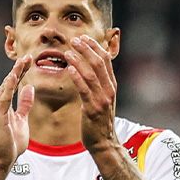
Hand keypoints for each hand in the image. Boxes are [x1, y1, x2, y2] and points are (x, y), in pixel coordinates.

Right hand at [0, 55, 32, 171]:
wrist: (3, 160)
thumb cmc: (11, 143)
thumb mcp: (22, 120)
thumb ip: (24, 104)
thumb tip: (29, 88)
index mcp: (2, 104)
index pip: (12, 83)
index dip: (20, 71)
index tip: (29, 60)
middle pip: (9, 82)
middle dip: (19, 68)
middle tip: (28, 56)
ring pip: (6, 87)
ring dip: (14, 73)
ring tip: (23, 61)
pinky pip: (4, 98)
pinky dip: (8, 87)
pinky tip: (14, 77)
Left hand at [65, 36, 118, 150]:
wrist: (104, 142)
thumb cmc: (99, 121)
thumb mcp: (103, 99)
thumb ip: (99, 84)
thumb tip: (91, 69)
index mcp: (112, 85)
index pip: (105, 59)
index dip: (95, 46)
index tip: (84, 37)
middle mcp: (109, 90)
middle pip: (99, 63)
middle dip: (86, 49)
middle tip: (74, 39)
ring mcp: (102, 99)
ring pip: (91, 74)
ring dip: (79, 60)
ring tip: (67, 52)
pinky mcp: (92, 109)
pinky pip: (84, 89)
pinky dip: (77, 77)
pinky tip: (69, 69)